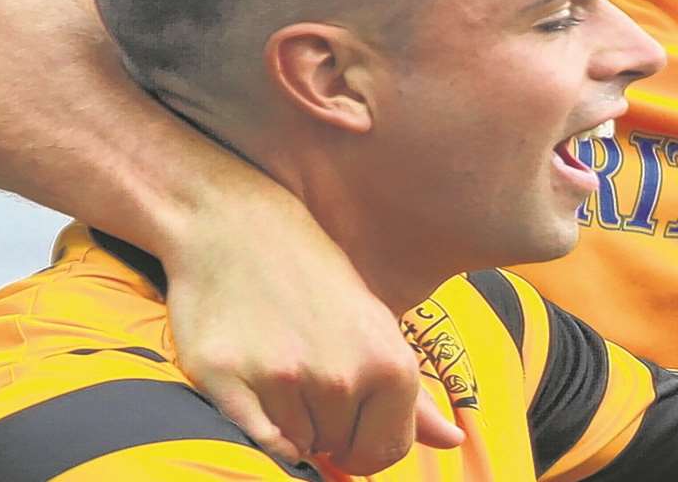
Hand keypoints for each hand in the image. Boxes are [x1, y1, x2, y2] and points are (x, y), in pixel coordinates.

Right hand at [162, 190, 464, 470]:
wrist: (238, 226)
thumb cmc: (316, 279)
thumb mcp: (378, 326)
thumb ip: (415, 397)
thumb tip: (453, 443)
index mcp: (390, 365)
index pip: (385, 452)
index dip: (364, 440)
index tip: (348, 413)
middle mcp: (340, 377)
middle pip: (336, 449)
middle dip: (326, 424)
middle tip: (311, 364)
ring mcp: (281, 379)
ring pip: (295, 446)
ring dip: (290, 418)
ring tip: (283, 357)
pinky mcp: (224, 378)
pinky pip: (255, 439)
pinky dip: (258, 426)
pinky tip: (258, 379)